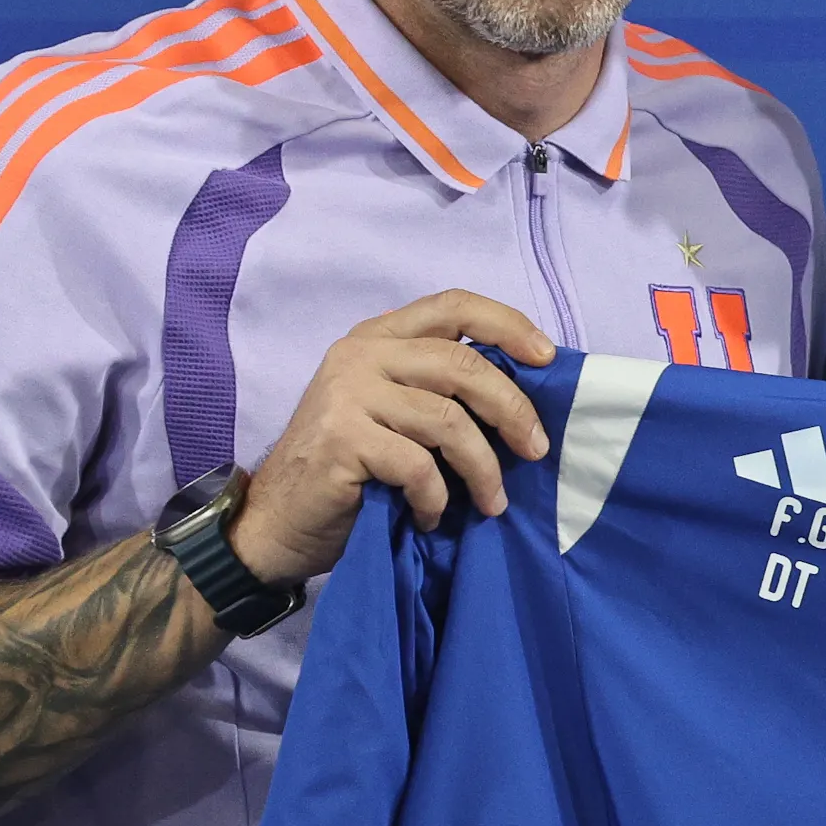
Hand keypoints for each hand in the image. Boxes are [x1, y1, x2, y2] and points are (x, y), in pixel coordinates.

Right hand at [230, 292, 557, 582]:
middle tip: (536, 451)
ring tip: (491, 503)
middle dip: (512, 409)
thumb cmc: (350, 472)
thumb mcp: (394, 413)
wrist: (277, 521)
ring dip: (483, 469)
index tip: (548, 357)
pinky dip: (437, 499)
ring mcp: (347, 393)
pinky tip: (431, 518)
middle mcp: (361, 354)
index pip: (453, 304)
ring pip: (447, 421)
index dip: (508, 324)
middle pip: (461, 364)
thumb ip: (437, 389)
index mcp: (379, 336)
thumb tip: (523, 395)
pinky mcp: (342, 439)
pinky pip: (418, 466)